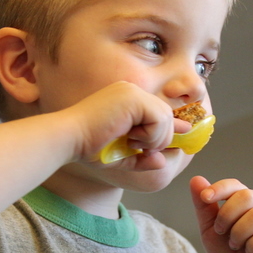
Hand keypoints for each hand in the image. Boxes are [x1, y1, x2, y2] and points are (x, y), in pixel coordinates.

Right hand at [66, 81, 190, 169]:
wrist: (68, 140)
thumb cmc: (87, 148)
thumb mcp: (120, 157)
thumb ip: (142, 158)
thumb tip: (162, 162)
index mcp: (127, 100)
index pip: (158, 111)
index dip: (171, 125)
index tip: (183, 134)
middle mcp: (131, 91)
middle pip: (166, 116)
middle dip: (160, 139)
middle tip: (136, 147)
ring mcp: (133, 92)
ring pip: (166, 118)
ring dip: (154, 139)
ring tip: (131, 143)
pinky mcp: (133, 98)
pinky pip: (159, 120)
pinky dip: (151, 136)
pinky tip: (131, 139)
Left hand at [190, 176, 252, 252]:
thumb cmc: (225, 251)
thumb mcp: (208, 228)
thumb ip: (203, 206)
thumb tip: (196, 179)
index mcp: (246, 201)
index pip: (235, 185)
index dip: (220, 189)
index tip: (205, 198)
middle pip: (248, 196)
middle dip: (228, 215)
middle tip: (220, 232)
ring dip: (239, 233)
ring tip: (235, 245)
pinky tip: (250, 252)